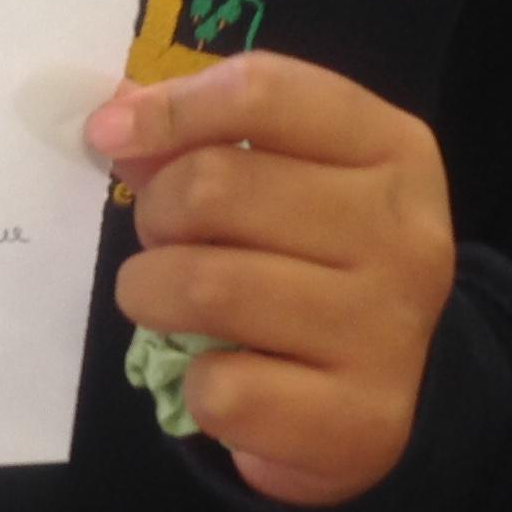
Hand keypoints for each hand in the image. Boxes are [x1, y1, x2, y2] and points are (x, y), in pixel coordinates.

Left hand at [86, 53, 456, 507]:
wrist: (394, 394)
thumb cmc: (321, 263)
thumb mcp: (292, 178)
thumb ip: (207, 137)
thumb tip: (115, 114)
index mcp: (391, 150)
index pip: (261, 92)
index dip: (169, 108)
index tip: (109, 134)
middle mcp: (402, 233)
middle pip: (214, 186)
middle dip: (156, 213)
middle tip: (165, 238)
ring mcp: (384, 330)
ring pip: (204, 286)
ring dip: (152, 293)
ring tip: (168, 300)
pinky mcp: (354, 418)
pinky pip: (219, 388)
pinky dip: (196, 383)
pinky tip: (226, 375)